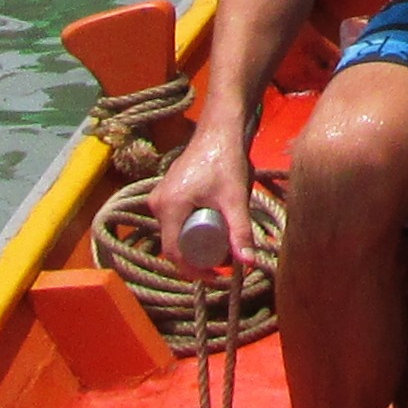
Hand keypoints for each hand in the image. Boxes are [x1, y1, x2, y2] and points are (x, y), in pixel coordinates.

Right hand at [144, 111, 251, 262]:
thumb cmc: (226, 161)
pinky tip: (211, 232)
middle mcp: (157, 204)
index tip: (217, 276)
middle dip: (198, 258)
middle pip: (174, 244)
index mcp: (168, 207)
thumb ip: (240, 231)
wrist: (219, 130)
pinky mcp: (167, 192)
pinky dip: (191, 230)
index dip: (195, 270)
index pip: (174, 252)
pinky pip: (175, 221)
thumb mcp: (235, 199)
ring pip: (175, 232)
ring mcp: (159, 197)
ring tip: (221, 248)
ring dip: (196, 244)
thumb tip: (249, 263)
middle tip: (224, 262)